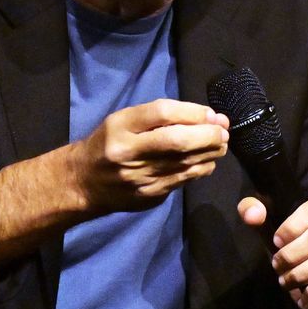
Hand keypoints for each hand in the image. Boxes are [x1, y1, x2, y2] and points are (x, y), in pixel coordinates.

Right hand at [0, 99, 227, 265]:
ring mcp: (139, 178)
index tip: (212, 114)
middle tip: (223, 131)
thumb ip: (160, 117)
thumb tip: (209, 117)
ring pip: (185, 163)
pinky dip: (200, 169)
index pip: (162, 113)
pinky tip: (206, 161)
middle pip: (177, 141)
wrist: (84, 182)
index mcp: (119, 127)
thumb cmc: (108, 143)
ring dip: (210, 152)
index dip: (193, 112)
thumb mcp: (124, 121)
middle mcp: (128, 152)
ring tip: (220, 144)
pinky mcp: (149, 196)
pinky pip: (183, 180)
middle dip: (208, 135)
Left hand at [239, 192, 307, 308]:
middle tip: (277, 266)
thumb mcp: (273, 217)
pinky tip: (303, 299)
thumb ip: (254, 209)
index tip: (276, 242)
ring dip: (302, 273)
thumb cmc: (297, 235)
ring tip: (285, 281)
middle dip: (293, 254)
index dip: (291, 227)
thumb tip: (253, 216)